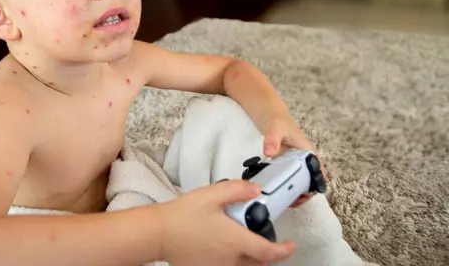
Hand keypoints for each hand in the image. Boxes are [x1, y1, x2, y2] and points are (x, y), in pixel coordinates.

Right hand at [156, 179, 294, 265]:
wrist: (158, 232)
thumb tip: (256, 190)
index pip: (269, 253)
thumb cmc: (183, 215)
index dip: (284, 251)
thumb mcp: (212, 195)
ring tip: (240, 240)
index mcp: (236, 241)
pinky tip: (220, 246)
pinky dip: (230, 260)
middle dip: (265, 254)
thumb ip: (237, 190)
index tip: (289, 245)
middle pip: (258, 263)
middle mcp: (230, 259)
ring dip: (248, 257)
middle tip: (263, 239)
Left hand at [262, 116, 326, 206]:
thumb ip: (272, 139)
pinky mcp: (286, 166)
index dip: (315, 187)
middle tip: (291, 202)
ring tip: (284, 201)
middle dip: (304, 194)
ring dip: (295, 193)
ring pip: (300, 183)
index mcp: (308, 152)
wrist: (270, 116)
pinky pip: (289, 180)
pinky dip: (285, 188)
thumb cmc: (278, 121)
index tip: (303, 196)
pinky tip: (276, 194)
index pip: (319, 173)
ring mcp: (295, 164)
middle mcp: (305, 160)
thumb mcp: (275, 128)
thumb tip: (269, 153)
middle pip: (310, 182)